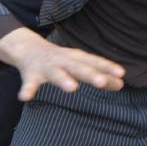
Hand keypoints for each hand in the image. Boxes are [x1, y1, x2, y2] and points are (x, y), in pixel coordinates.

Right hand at [0, 28, 125, 101]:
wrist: (28, 48)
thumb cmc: (61, 60)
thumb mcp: (80, 65)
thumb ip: (100, 75)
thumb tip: (121, 84)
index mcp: (77, 58)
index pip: (95, 62)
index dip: (107, 67)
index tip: (121, 74)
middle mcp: (64, 61)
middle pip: (79, 67)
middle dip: (90, 74)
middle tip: (102, 82)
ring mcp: (47, 67)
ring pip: (56, 73)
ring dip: (64, 80)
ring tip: (72, 88)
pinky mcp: (31, 74)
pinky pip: (29, 83)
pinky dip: (27, 89)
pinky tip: (25, 98)